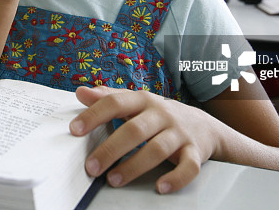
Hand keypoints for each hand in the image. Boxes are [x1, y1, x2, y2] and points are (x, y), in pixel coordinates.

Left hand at [70, 86, 217, 193]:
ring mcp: (179, 133)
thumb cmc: (160, 115)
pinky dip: (176, 178)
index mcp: (143, 100)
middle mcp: (162, 114)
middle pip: (135, 130)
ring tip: (113, 180)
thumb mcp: (135, 102)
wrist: (203, 125)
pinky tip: (160, 187)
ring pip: (157, 149)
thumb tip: (81, 92)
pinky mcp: (195, 152)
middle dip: (111, 149)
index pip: (116, 103)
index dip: (94, 115)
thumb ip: (108, 97)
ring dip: (134, 166)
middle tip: (91, 167)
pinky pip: (189, 167)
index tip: (75, 130)